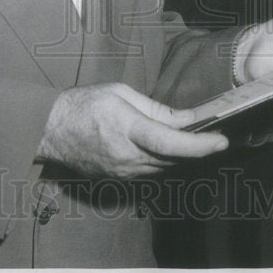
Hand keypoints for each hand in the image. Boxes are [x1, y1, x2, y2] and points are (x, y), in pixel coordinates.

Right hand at [36, 83, 227, 178]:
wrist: (50, 129)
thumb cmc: (85, 105)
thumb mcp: (121, 93)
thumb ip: (156, 109)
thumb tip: (187, 119)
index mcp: (127, 129)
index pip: (170, 143)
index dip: (199, 145)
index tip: (221, 141)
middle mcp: (126, 156)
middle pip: (173, 158)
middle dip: (197, 148)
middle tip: (216, 135)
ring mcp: (122, 172)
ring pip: (164, 167)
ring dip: (180, 155)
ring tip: (194, 138)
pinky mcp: (118, 179)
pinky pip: (150, 171)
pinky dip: (162, 159)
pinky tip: (166, 147)